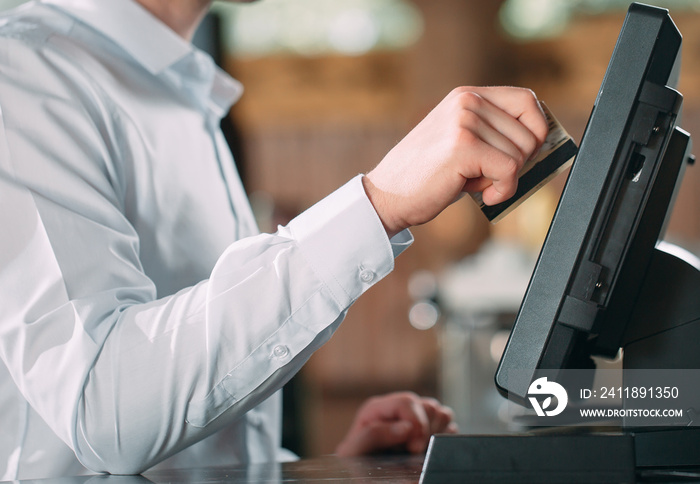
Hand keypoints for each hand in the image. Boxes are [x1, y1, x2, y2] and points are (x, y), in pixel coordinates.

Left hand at [335, 392, 457, 456]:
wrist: (360, 473)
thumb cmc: (354, 463)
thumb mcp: (354, 450)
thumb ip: (374, 435)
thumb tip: (407, 427)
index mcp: (378, 409)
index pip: (407, 402)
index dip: (416, 423)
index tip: (415, 448)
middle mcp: (397, 410)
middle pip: (427, 406)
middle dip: (426, 430)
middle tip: (414, 452)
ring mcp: (413, 418)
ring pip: (440, 413)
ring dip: (436, 432)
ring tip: (419, 450)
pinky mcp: (426, 429)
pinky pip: (448, 425)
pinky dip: (444, 437)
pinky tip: (428, 450)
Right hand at [363, 86, 547, 236]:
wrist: (387, 195)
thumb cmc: (428, 176)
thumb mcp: (462, 142)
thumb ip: (493, 133)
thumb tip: (542, 143)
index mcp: (467, 96)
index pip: (527, 100)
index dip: (537, 129)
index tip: (529, 153)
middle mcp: (467, 101)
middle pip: (530, 133)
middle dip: (518, 164)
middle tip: (487, 177)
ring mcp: (464, 121)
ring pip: (520, 156)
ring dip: (504, 180)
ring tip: (473, 183)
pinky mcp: (463, 146)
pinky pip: (509, 171)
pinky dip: (502, 191)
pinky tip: (483, 196)